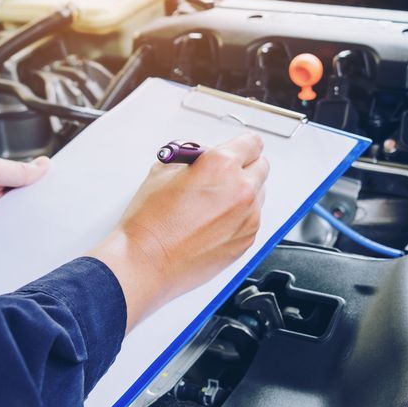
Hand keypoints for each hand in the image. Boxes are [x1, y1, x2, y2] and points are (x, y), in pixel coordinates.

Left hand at [0, 152, 50, 243]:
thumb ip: (14, 168)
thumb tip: (41, 165)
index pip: (19, 175)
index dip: (37, 179)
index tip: (57, 182)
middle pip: (19, 198)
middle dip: (33, 200)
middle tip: (52, 202)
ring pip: (13, 219)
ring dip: (22, 220)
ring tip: (38, 219)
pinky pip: (2, 237)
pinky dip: (11, 237)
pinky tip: (21, 236)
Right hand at [90, 132, 268, 330]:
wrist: (146, 263)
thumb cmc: (150, 223)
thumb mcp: (163, 172)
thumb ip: (191, 159)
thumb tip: (201, 157)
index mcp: (221, 166)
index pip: (251, 142)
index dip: (242, 145)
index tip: (239, 149)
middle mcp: (241, 189)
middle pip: (261, 166)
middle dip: (244, 166)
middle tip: (224, 175)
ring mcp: (248, 216)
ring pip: (259, 193)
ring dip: (244, 192)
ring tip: (214, 203)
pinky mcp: (247, 239)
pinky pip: (252, 218)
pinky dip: (240, 216)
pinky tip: (214, 223)